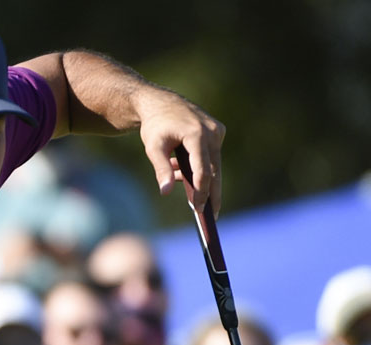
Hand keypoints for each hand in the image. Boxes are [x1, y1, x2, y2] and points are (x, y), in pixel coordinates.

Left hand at [137, 93, 224, 214]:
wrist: (159, 102)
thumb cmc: (154, 126)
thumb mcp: (153, 148)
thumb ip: (162, 169)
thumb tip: (166, 192)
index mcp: (196, 134)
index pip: (203, 170)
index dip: (203, 192)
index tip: (199, 211)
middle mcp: (211, 131)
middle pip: (214, 170)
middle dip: (211, 194)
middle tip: (211, 216)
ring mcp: (217, 130)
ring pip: (213, 164)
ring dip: (201, 180)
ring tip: (192, 198)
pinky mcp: (217, 131)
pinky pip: (211, 156)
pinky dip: (200, 167)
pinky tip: (183, 174)